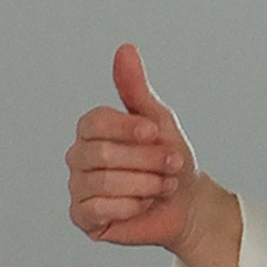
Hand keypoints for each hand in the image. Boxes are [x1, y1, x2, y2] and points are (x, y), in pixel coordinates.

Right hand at [66, 44, 242, 266]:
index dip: (129, 129)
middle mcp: (79, 156)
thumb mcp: (158, 120)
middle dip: (146, 161)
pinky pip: (99, 209)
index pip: (95, 122)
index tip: (157, 134)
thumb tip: (125, 49)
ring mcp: (78, 187)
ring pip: (103, 183)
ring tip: (162, 186)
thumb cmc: (170, 159)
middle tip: (171, 165)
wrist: (188, 204)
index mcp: (91, 130)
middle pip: (102, 155)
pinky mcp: (83, 217)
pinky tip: (143, 205)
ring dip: (144, 185)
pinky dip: (130, 207)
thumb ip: (136, 88)